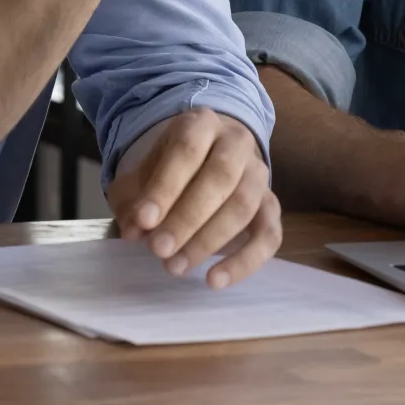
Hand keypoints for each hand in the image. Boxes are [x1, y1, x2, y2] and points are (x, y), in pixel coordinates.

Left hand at [108, 110, 282, 287]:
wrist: (209, 154)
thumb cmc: (171, 167)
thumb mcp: (143, 173)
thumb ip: (133, 199)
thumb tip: (134, 230)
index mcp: (201, 124)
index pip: (187, 151)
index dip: (165, 187)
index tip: (143, 222)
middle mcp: (237, 143)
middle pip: (221, 177)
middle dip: (187, 218)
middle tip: (159, 250)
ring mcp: (259, 173)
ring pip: (245, 205)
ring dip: (210, 241)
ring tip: (176, 267)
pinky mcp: (272, 205)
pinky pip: (270, 234)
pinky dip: (246, 261)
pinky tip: (215, 280)